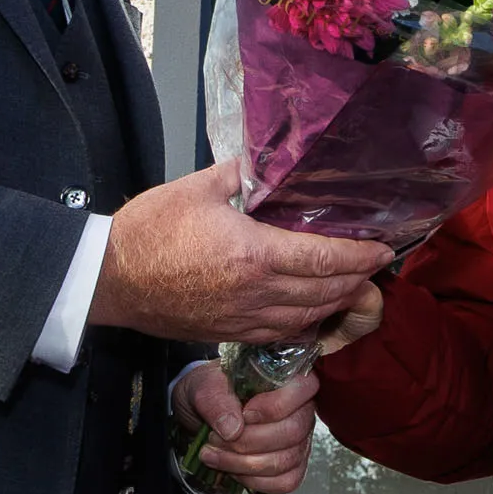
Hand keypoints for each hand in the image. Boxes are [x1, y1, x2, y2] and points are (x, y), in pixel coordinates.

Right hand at [89, 163, 389, 347]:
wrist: (109, 279)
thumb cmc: (149, 230)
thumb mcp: (198, 187)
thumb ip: (242, 173)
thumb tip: (269, 159)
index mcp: (253, 253)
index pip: (323, 258)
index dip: (359, 255)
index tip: (383, 248)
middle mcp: (256, 292)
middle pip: (324, 291)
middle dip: (356, 278)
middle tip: (376, 264)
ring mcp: (243, 318)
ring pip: (307, 316)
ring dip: (336, 302)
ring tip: (354, 285)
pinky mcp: (229, 333)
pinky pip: (281, 333)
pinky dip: (307, 322)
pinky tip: (315, 311)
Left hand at [175, 362, 322, 493]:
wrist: (199, 415)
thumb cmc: (209, 394)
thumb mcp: (203, 386)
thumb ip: (215, 400)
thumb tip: (233, 429)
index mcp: (287, 380)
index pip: (303, 389)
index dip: (274, 407)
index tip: (244, 414)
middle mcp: (300, 411)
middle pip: (292, 432)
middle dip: (249, 442)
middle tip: (216, 439)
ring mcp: (299, 442)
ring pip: (285, 461)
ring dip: (243, 464)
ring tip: (212, 455)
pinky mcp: (290, 468)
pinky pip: (283, 483)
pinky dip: (253, 481)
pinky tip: (232, 471)